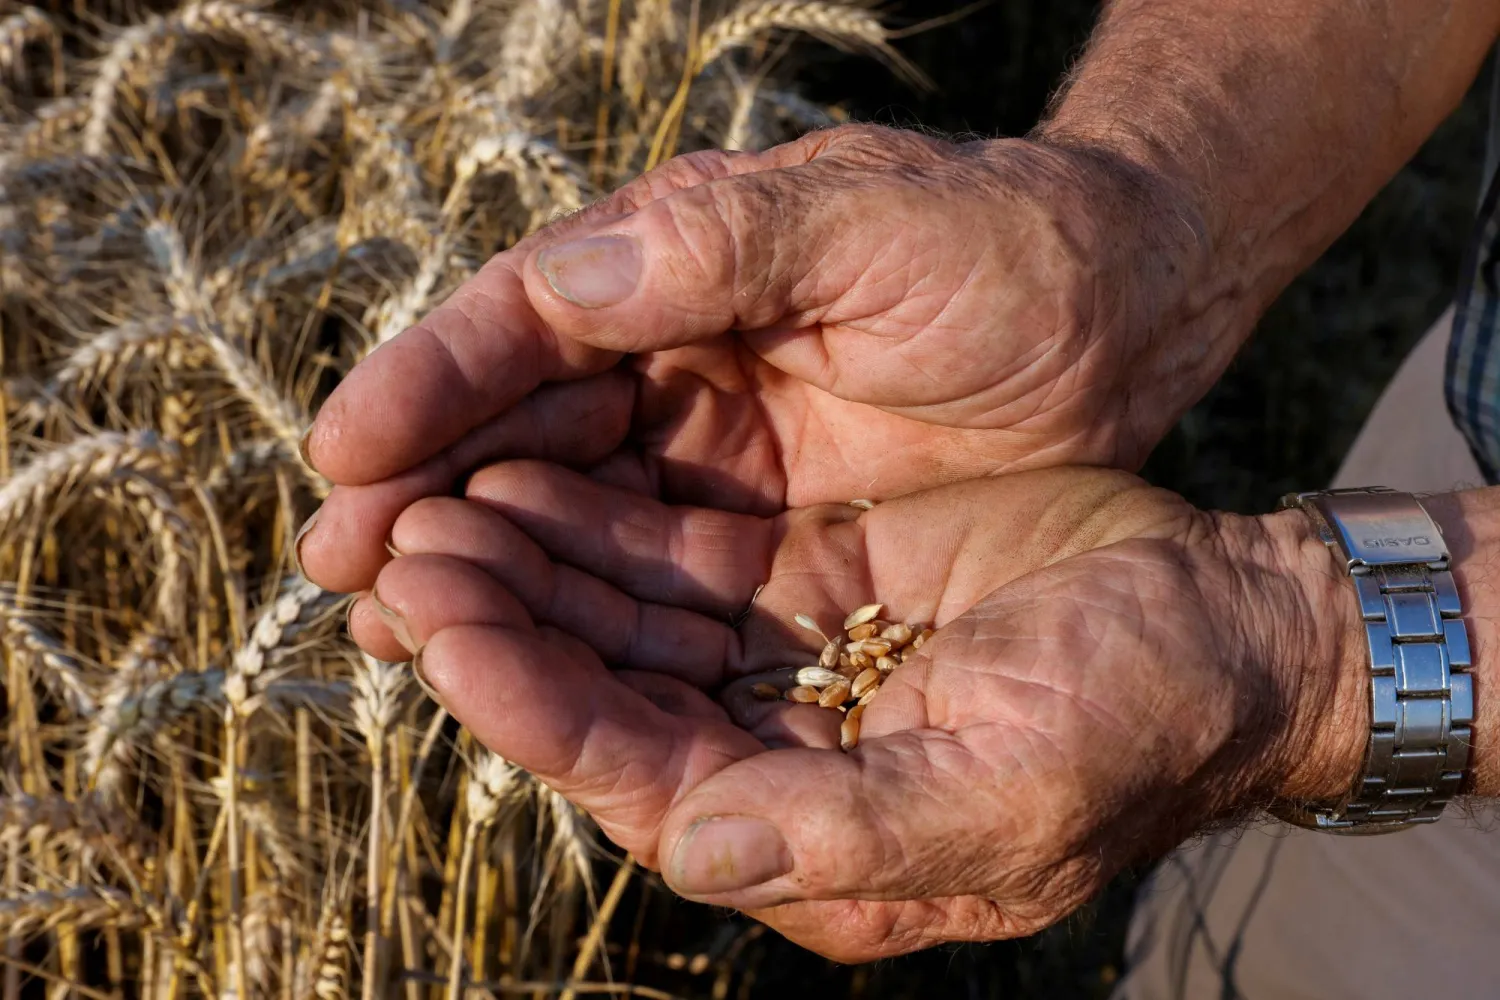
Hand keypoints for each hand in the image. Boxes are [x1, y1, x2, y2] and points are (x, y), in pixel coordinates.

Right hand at [298, 124, 1216, 595]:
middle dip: (425, 487)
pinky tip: (506, 640)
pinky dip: (568, 595)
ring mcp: (706, 433)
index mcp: (682, 254)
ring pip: (562, 497)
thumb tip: (562, 273)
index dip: (433, 382)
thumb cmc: (1009, 247)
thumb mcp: (876, 226)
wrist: (1120, 315)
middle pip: (520, 417)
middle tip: (336, 563)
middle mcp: (670, 341)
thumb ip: (727, 247)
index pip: (530, 318)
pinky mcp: (750, 512)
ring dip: (474, 553)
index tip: (346, 452)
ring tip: (381, 621)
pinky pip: (637, 558)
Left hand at [356, 462, 1365, 960]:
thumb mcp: (1017, 789)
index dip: (537, 708)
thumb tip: (697, 848)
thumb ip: (855, 833)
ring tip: (439, 499)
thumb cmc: (1144, 716)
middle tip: (406, 543)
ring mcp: (782, 668)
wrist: (1224, 621)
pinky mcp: (803, 585)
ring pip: (622, 624)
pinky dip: (602, 524)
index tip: (444, 631)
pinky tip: (534, 472)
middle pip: (605, 698)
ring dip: (533, 566)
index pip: (640, 777)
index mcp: (815, 842)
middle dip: (503, 627)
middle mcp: (777, 765)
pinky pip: (676, 559)